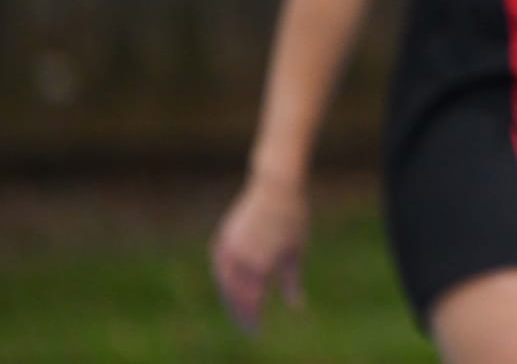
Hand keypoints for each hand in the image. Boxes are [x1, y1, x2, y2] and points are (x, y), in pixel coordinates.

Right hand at [210, 174, 308, 333]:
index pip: (251, 302)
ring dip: (231, 300)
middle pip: (235, 296)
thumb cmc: (292, 218)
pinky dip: (224, 282)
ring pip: (224, 284)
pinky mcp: (221, 239)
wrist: (275, 186)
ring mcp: (227, 248)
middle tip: (250, 326)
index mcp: (259, 263)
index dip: (253, 319)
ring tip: (242, 310)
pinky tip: (231, 290)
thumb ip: (292, 281)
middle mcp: (239, 258)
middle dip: (241, 313)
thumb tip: (296, 307)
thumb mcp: (296, 250)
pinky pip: (219, 268)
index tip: (258, 331)